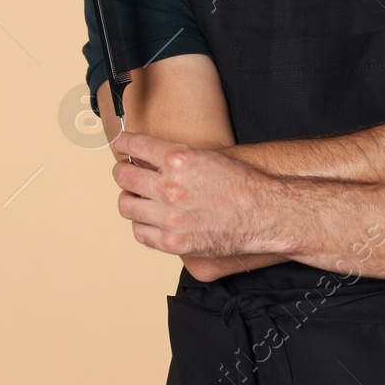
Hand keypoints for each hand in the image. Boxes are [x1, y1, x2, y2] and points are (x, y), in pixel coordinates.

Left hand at [110, 130, 285, 259]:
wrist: (264, 214)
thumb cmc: (242, 184)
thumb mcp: (208, 156)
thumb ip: (175, 157)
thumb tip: (148, 157)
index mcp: (179, 159)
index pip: (134, 146)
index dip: (122, 144)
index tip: (120, 145)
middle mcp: (170, 187)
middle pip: (123, 177)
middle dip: (123, 172)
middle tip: (128, 173)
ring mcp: (170, 216)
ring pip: (126, 206)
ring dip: (130, 199)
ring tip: (139, 198)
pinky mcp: (173, 241)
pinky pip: (140, 233)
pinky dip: (142, 225)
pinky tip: (151, 219)